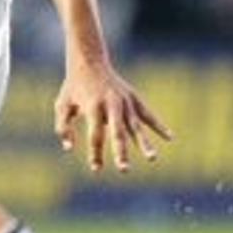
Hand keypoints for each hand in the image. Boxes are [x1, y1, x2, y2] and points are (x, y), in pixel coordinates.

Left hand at [53, 60, 172, 172]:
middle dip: (120, 151)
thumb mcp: (62, 105)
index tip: (96, 169)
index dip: (95, 153)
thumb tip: (69, 147)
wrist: (89, 62)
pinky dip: (158, 125)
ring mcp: (125, 101)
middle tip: (123, 169)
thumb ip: (63, 126)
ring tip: (152, 158)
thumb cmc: (73, 87)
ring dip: (143, 142)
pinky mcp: (134, 98)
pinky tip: (170, 138)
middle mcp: (111, 104)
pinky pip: (148, 114)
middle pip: (117, 132)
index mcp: (93, 106)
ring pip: (136, 125)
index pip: (95, 135)